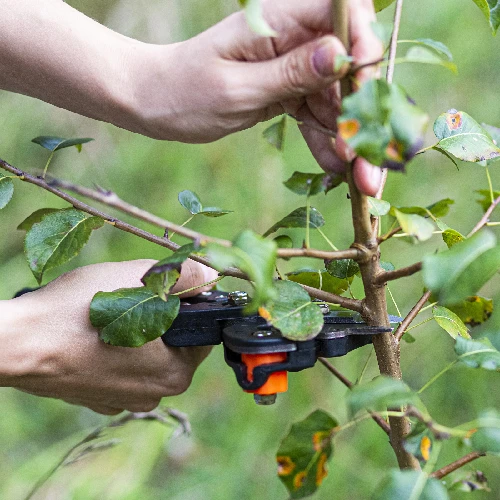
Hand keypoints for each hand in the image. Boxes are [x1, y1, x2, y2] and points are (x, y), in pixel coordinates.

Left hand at [0, 0, 380, 193]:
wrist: (154, 104)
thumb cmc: (183, 90)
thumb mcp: (236, 87)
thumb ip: (289, 73)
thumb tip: (343, 56)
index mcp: (279, 21)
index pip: (343, 15)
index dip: (366, 45)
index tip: (370, 89)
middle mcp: (292, 40)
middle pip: (348, 70)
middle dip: (365, 117)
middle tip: (375, 167)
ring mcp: (291, 68)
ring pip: (336, 100)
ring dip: (351, 141)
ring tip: (362, 183)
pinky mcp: (285, 92)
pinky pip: (315, 116)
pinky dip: (325, 143)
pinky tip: (335, 172)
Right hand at [0, 259, 217, 414]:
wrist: (19, 344)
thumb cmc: (79, 311)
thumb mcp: (140, 278)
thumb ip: (186, 276)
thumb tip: (211, 276)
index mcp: (176, 372)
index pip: (201, 332)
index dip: (188, 304)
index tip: (166, 289)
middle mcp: (155, 394)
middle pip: (175, 343)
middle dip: (160, 317)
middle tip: (131, 297)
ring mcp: (124, 400)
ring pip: (147, 354)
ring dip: (136, 331)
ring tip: (109, 313)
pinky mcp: (99, 399)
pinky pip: (121, 367)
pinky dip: (114, 349)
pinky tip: (93, 335)